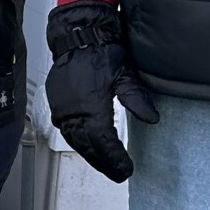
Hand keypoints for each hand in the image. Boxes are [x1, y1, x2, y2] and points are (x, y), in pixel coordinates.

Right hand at [44, 1, 158, 183]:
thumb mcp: (125, 75)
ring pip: (76, 141)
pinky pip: (67, 131)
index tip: (126, 169)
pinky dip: (79, 142)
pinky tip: (88, 147)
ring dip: (91, 155)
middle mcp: (73, 111)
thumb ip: (136, 99)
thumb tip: (152, 118)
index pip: (104, 142)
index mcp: (91, 106)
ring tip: (105, 165)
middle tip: (118, 174)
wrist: (78, 35)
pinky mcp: (57, 105)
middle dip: (104, 162)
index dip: (115, 158)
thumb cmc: (101, 52)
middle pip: (88, 147)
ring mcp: (62, 109)